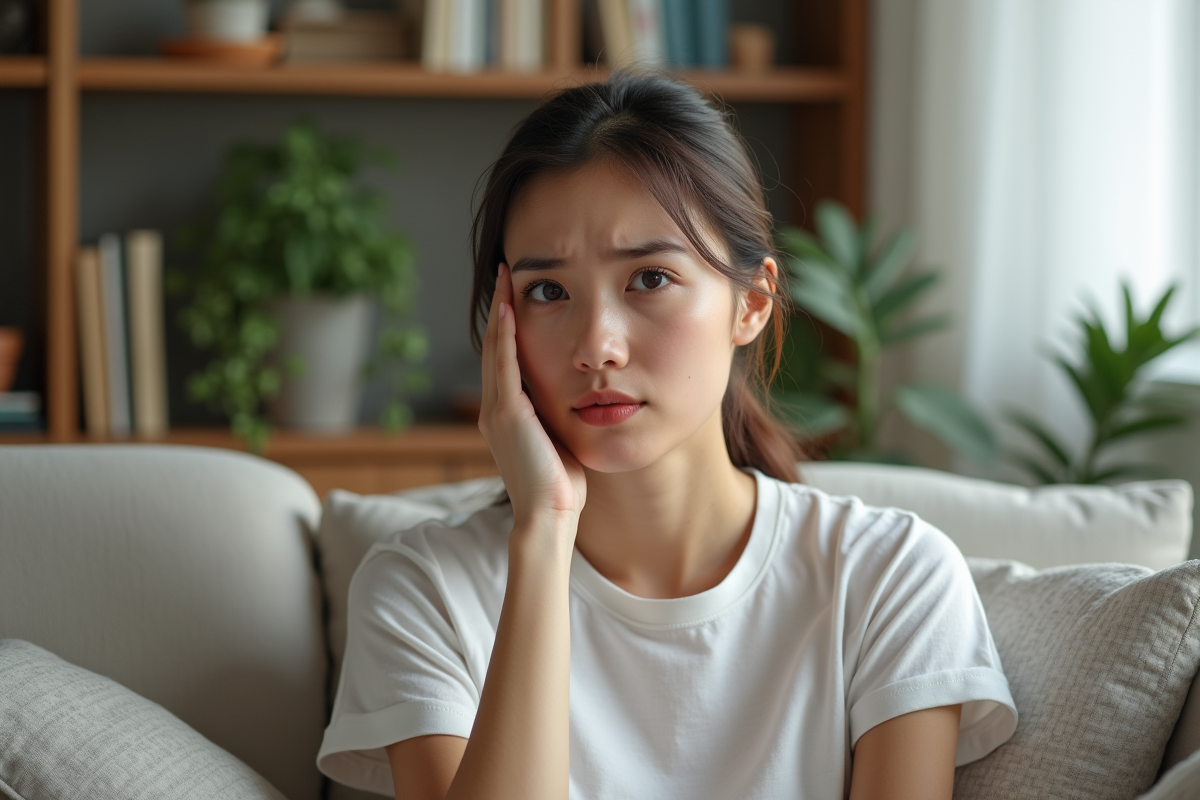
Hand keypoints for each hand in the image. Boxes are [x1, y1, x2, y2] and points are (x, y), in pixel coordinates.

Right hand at [479, 263, 585, 531]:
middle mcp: (494, 408)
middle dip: (500, 306)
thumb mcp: (559, 438)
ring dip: (500, 310)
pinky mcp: (506, 415)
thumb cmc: (561, 484)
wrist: (549, 515)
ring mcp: (497, 411)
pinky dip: (505, 336)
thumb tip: (577, 393)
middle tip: (505, 270)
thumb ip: (557, 413)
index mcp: (506, 414)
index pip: (504, 357)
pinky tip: (509, 310)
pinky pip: (504, 365)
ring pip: (495, 348)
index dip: (508, 324)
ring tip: (506, 276)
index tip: (516, 293)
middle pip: (494, 345)